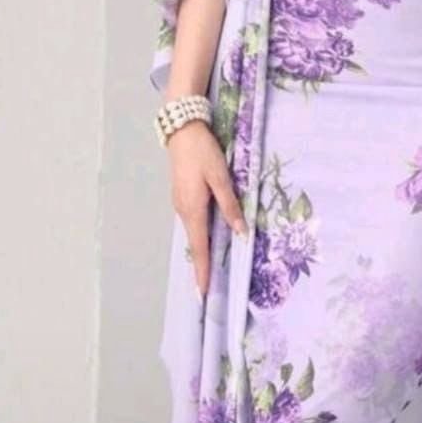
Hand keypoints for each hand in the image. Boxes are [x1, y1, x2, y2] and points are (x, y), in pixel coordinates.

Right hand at [165, 116, 248, 297]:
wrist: (182, 129)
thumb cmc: (202, 153)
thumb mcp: (220, 177)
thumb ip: (230, 205)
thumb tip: (241, 232)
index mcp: (193, 209)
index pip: (199, 248)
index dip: (202, 271)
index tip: (202, 293)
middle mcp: (183, 210)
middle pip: (195, 243)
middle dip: (201, 265)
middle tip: (209, 286)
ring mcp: (180, 203)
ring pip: (194, 231)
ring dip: (201, 249)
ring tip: (210, 267)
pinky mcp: (182, 195)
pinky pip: (192, 220)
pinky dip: (200, 233)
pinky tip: (208, 236)